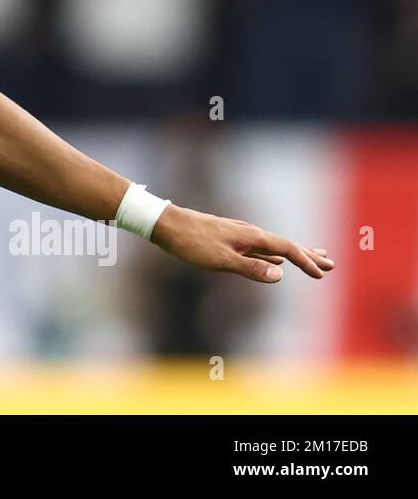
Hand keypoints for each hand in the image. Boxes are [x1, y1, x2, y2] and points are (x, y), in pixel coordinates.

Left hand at [149, 205, 332, 281]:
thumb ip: (251, 268)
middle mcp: (249, 233)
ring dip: (293, 255)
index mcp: (251, 236)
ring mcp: (239, 235)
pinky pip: (260, 249)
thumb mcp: (221, 260)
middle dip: (308, 255)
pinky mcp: (228, 239)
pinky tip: (274, 261)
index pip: (287, 249)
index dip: (306, 261)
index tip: (323, 274)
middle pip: (286, 244)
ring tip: (311, 259)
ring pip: (273, 246)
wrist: (166, 224)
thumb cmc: (191, 243)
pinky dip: (273, 256)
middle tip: (331, 264)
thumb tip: (281, 274)